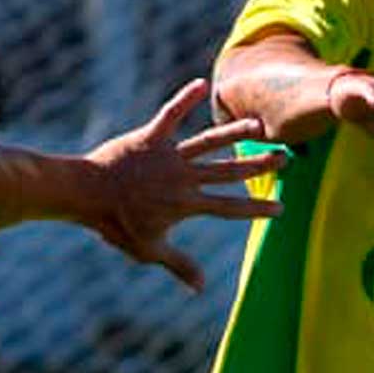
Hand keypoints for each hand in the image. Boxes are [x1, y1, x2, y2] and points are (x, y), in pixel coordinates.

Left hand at [82, 78, 286, 290]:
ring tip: (258, 125)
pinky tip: (200, 84)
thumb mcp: (149, 250)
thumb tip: (201, 287)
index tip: (280, 207)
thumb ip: (179, 265)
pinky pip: (171, 114)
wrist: (87, 194)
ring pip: (209, 141)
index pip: (229, 208)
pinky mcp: (150, 137)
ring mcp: (168, 155)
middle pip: (229, 170)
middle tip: (286, 157)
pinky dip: (184, 99)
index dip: (256, 209)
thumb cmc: (116, 225)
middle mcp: (184, 177)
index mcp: (186, 204)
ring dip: (235, 132)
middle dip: (260, 165)